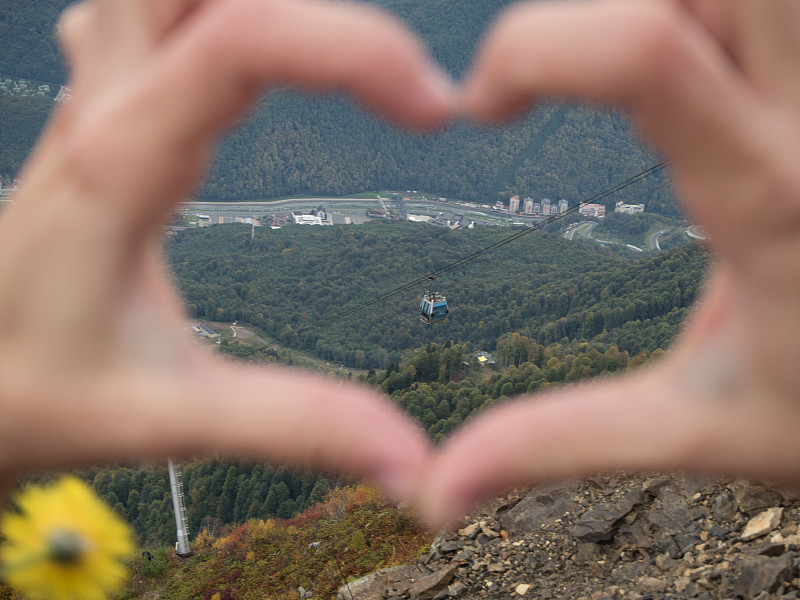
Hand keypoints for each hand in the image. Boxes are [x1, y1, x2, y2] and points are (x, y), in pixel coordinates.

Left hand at [0, 0, 454, 500]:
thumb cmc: (38, 393)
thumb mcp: (169, 417)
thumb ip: (294, 427)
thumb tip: (407, 459)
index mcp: (121, 168)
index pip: (241, 41)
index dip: (352, 48)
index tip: (430, 110)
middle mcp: (102, 111)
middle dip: (306, 5)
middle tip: (387, 67)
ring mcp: (93, 103)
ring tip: (328, 49)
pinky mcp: (98, 116)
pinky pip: (136, 14)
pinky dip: (197, 8)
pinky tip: (224, 34)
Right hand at [421, 0, 799, 525]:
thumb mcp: (693, 429)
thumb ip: (557, 444)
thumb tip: (435, 493)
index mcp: (764, 199)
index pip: (644, 52)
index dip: (531, 48)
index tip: (482, 107)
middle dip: (611, 4)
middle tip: (571, 64)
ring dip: (664, 3)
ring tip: (629, 66)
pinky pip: (769, 8)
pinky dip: (709, 15)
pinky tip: (690, 64)